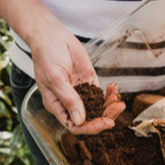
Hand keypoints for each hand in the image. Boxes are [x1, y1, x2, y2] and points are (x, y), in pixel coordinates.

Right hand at [0, 0, 123, 133]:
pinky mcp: (88, 82)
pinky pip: (101, 94)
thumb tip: (79, 120)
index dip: (91, 127)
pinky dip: (110, 94)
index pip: (75, 125)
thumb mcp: (55, 79)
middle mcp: (69, 102)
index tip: (106, 122)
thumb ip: (68, 99)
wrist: (51, 36)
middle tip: (118, 108)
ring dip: (109, 106)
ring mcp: (80, 92)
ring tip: (118, 99)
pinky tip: (115, 88)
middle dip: (105, 116)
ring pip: (98, 108)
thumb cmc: (46, 56)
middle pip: (90, 119)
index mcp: (57, 106)